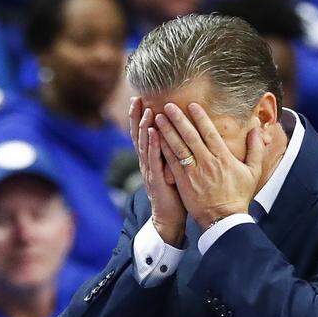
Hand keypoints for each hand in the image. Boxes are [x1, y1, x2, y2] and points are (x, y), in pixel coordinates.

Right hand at [129, 97, 185, 244]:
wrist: (169, 218)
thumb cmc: (174, 193)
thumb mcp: (172, 168)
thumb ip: (173, 152)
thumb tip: (181, 134)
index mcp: (151, 159)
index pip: (143, 134)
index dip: (139, 117)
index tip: (139, 98)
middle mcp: (146, 163)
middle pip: (139, 136)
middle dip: (136, 117)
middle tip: (136, 99)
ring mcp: (149, 171)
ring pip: (144, 146)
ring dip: (145, 128)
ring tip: (146, 111)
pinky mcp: (156, 180)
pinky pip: (154, 160)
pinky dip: (153, 146)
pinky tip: (154, 133)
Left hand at [153, 102, 264, 227]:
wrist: (224, 220)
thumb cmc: (239, 196)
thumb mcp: (253, 172)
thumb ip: (255, 149)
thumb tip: (257, 129)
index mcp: (223, 157)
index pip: (209, 132)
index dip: (200, 117)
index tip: (191, 105)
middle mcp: (207, 162)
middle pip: (190, 135)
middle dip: (178, 119)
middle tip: (168, 105)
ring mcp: (193, 172)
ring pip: (178, 146)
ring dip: (167, 130)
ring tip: (158, 117)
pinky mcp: (183, 182)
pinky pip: (172, 162)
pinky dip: (163, 148)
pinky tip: (156, 139)